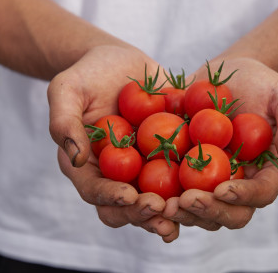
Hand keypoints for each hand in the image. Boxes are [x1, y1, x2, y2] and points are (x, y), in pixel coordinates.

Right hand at [48, 45, 178, 241]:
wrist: (121, 63)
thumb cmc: (87, 74)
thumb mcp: (66, 89)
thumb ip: (64, 122)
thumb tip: (75, 159)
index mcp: (87, 166)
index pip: (95, 191)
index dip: (111, 198)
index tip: (129, 195)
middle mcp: (115, 175)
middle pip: (126, 207)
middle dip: (143, 213)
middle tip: (162, 209)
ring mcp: (144, 170)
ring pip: (157, 201)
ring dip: (172, 212)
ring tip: (189, 209)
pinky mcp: (170, 159)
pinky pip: (183, 177)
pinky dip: (196, 187)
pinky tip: (214, 189)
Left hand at [163, 57, 277, 229]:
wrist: (226, 76)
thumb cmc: (260, 83)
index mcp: (267, 171)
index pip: (261, 193)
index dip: (244, 196)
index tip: (222, 188)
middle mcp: (240, 184)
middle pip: (231, 214)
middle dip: (209, 212)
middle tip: (186, 200)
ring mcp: (212, 182)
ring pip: (201, 212)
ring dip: (183, 213)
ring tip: (162, 203)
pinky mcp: (186, 174)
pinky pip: (175, 194)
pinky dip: (160, 199)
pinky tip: (143, 194)